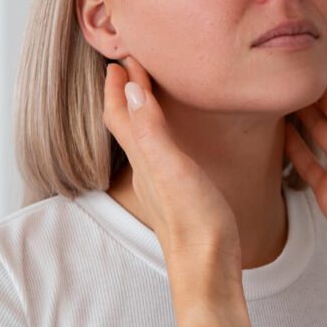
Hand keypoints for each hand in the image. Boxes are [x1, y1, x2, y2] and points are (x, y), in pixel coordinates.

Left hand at [103, 57, 241, 274]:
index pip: (119, 112)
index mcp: (143, 158)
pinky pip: (163, 152)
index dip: (117, 83)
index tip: (123, 55)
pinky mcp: (180, 194)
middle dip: (123, 92)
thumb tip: (127, 86)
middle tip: (128, 66)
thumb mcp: (172, 168)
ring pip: (142, 138)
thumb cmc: (194, 223)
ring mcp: (162, 184)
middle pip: (125, 123)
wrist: (209, 270)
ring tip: (146, 90)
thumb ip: (150, 128)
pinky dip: (162, 132)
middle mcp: (147, 169)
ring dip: (140, 110)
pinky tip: (176, 138)